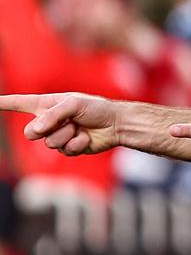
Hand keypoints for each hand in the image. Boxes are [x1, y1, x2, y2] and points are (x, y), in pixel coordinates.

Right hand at [1, 92, 121, 154]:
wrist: (116, 124)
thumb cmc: (96, 108)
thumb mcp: (74, 104)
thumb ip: (53, 115)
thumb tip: (35, 131)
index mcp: (47, 105)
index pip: (18, 103)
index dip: (2, 104)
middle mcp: (49, 121)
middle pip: (29, 133)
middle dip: (43, 130)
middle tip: (64, 122)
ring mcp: (58, 136)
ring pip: (50, 143)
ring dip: (67, 135)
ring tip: (80, 127)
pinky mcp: (68, 148)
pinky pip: (65, 151)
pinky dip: (77, 143)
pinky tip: (86, 137)